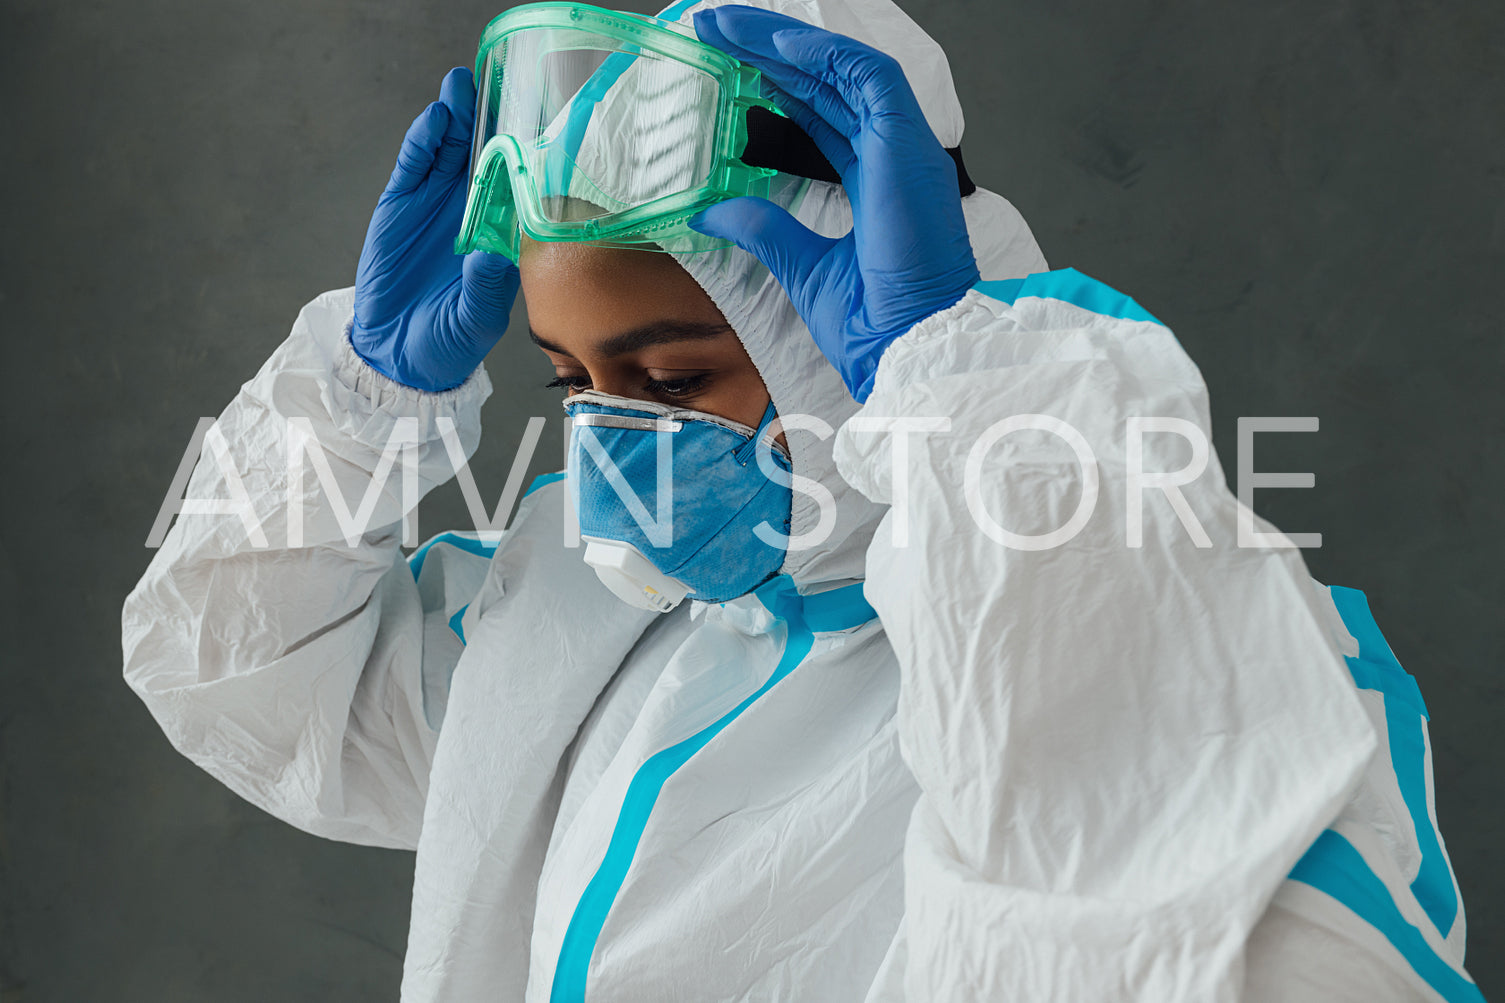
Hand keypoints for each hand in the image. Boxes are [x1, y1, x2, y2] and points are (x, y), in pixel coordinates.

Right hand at [352, 67, 518, 391]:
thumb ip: (486, 286)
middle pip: (487, 156)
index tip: (543, 123)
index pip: (519, 187)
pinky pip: (414, 165)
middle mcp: (473, 213)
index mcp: (502, 237)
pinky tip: (435, 118)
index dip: (527, 155)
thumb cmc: (449, 342)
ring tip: (464, 84)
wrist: (398, 353)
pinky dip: (424, 141)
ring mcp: (437, 205)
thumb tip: (494, 252)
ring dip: (460, 117)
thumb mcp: (476, 319)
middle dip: (495, 119)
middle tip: (505, 82)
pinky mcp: (401, 204)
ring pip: (452, 151)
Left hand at [689, 7, 978, 402]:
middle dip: (771, 52)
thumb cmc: (875, 324)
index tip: (732, 67)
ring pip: (845, 69)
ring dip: (786, 42)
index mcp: (876, 185)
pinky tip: (774, 45)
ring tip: (729, 25)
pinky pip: (868, 78)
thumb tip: (713, 212)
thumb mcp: (801, 266)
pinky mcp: (907, 147)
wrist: (907, 350)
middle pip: (828, 84)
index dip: (779, 86)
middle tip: (716, 29)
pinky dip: (822, 56)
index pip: (824, 115)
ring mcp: (904, 149)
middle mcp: (893, 158)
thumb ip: (763, 229)